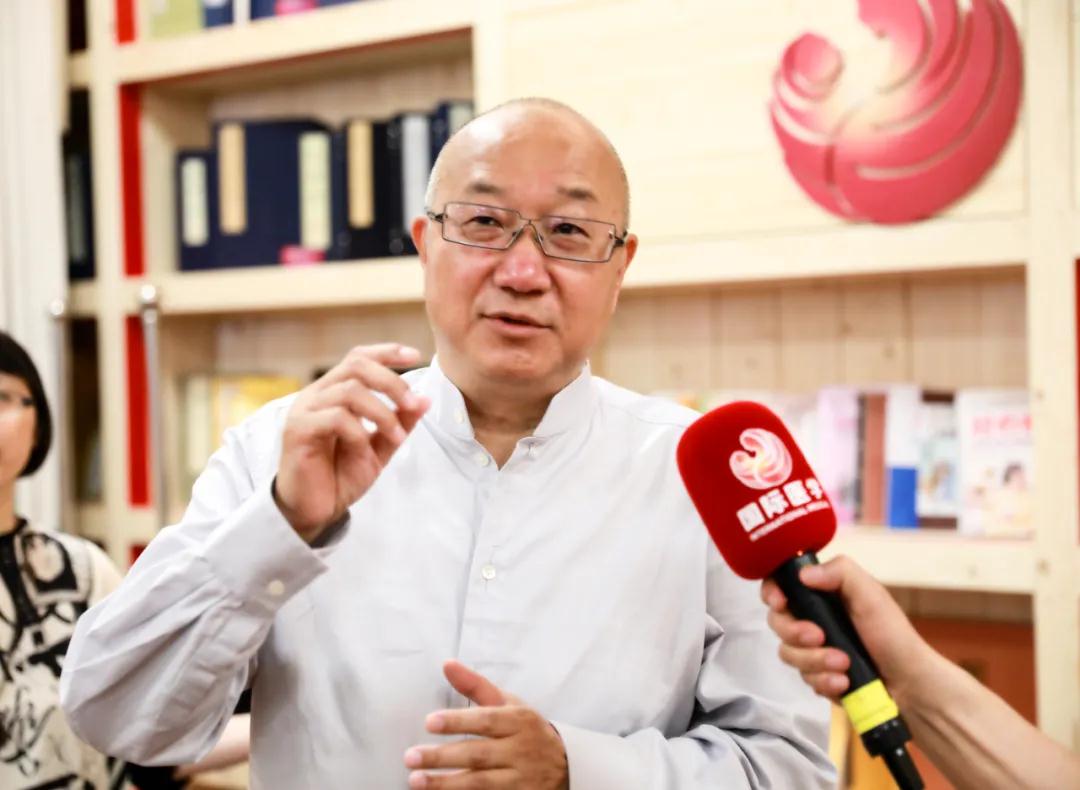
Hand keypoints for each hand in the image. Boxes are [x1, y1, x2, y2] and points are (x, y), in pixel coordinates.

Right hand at [274, 343, 428, 540]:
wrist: (314, 511)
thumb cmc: (340, 476)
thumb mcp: (379, 447)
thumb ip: (399, 424)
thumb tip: (425, 400)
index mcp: (333, 392)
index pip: (358, 358)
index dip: (387, 352)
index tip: (416, 356)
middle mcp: (316, 394)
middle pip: (356, 365)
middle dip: (391, 381)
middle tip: (412, 403)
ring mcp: (305, 410)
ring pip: (350, 391)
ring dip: (382, 412)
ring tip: (397, 436)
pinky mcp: (298, 431)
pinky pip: (336, 418)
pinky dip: (360, 431)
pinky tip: (365, 449)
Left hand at [403, 660, 568, 788]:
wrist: (566, 767)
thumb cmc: (527, 730)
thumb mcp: (509, 704)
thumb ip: (476, 686)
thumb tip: (447, 664)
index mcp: (520, 720)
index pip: (486, 720)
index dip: (457, 721)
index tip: (429, 722)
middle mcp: (521, 750)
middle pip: (478, 754)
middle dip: (442, 757)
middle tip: (411, 757)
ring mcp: (520, 779)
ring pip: (480, 783)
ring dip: (446, 784)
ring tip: (416, 780)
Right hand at [760, 555, 934, 702]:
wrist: (910, 684)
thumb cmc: (892, 633)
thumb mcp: (871, 594)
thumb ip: (840, 573)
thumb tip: (803, 574)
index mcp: (822, 595)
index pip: (780, 586)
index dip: (772, 592)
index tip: (781, 602)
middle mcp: (812, 619)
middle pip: (777, 622)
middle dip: (795, 632)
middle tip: (820, 637)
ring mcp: (813, 650)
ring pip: (788, 654)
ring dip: (815, 660)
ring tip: (844, 665)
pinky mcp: (818, 676)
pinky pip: (805, 679)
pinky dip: (823, 681)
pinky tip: (843, 683)